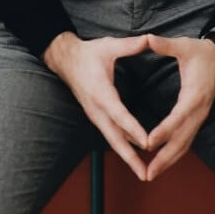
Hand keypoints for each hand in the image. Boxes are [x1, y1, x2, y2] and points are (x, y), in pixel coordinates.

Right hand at [43, 31, 152, 180]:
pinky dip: (123, 148)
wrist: (65, 60)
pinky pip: (111, 135)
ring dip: (128, 157)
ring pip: (113, 140)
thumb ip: (130, 45)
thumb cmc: (88, 53)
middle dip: (130, 157)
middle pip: (114, 138)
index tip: (147, 143)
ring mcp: (95, 115)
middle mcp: (97, 109)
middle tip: (146, 173)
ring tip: (144, 173)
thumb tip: (149, 39)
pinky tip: (136, 157)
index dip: (133, 129)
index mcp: (101, 92)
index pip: (119, 115)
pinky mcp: (96, 116)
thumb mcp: (109, 46)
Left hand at [142, 35, 214, 180]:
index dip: (164, 130)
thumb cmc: (201, 52)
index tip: (149, 142)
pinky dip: (174, 153)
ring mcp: (200, 116)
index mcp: (195, 93)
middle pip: (182, 139)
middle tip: (148, 173)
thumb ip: (165, 45)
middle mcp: (199, 110)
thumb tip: (148, 38)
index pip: (178, 116)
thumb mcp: (184, 45)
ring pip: (185, 144)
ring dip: (169, 160)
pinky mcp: (198, 119)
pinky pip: (186, 140)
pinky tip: (162, 163)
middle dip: (165, 157)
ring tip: (151, 174)